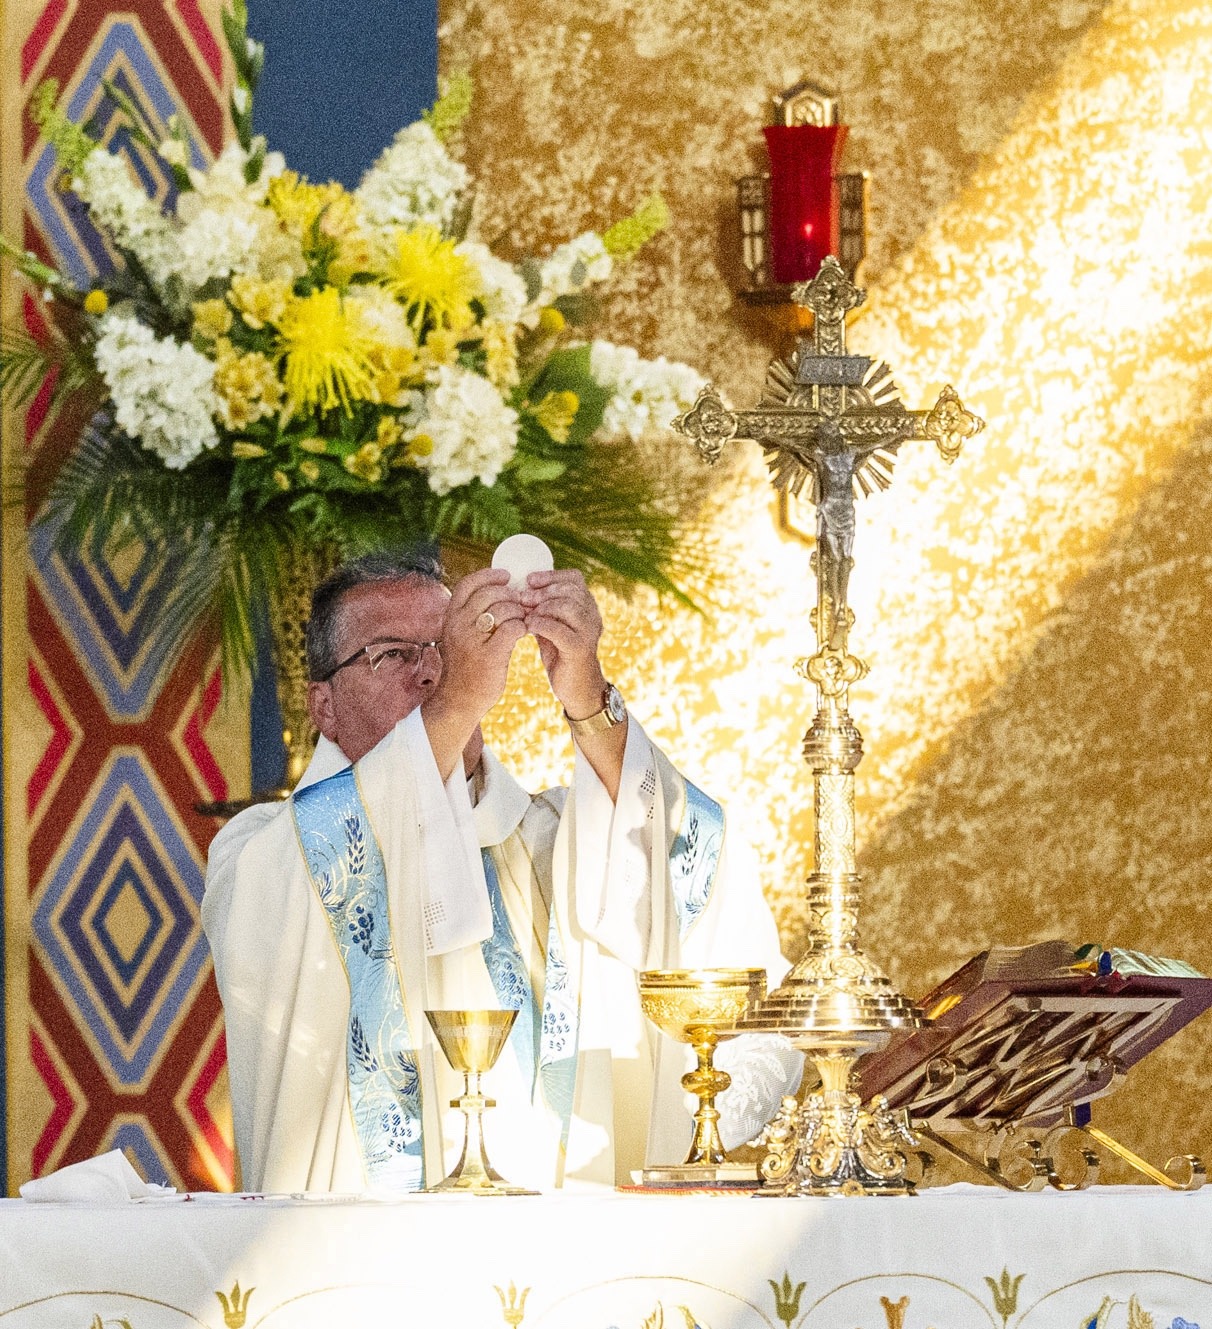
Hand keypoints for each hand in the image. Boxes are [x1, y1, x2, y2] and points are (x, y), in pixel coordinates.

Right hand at [422, 568, 523, 777]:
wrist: (458, 700)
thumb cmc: (464, 666)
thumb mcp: (459, 635)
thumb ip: (470, 616)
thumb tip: (495, 592)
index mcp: (450, 617)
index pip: (469, 584)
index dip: (489, 576)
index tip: (507, 576)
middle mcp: (458, 625)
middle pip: (490, 594)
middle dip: (511, 595)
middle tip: (522, 603)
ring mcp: (472, 640)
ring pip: (503, 609)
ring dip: (519, 611)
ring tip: (524, 619)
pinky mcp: (489, 656)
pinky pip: (513, 629)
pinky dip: (523, 627)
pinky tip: (525, 632)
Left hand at [520, 569, 607, 717]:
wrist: (577, 687)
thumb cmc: (561, 654)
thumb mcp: (551, 626)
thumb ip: (542, 609)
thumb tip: (519, 590)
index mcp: (587, 606)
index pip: (574, 578)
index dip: (551, 576)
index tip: (529, 580)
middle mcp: (592, 616)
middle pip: (570, 590)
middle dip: (542, 591)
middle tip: (522, 598)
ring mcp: (589, 632)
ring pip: (568, 607)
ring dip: (542, 607)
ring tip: (525, 613)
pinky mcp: (580, 649)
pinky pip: (560, 630)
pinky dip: (541, 625)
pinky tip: (528, 627)